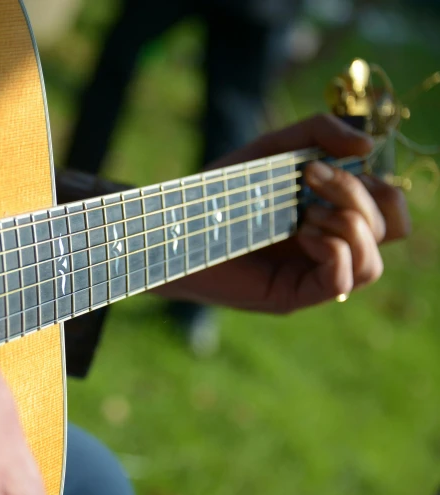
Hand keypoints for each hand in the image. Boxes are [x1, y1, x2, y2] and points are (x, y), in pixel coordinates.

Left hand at [154, 114, 410, 312]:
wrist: (173, 225)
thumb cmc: (218, 193)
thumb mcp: (270, 150)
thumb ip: (317, 133)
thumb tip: (370, 144)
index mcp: (328, 217)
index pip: (388, 211)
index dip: (377, 187)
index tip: (324, 165)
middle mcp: (326, 249)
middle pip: (386, 232)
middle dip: (358, 196)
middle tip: (310, 178)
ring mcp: (309, 275)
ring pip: (373, 263)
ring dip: (350, 226)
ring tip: (306, 213)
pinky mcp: (290, 295)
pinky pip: (342, 281)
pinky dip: (335, 251)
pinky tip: (304, 233)